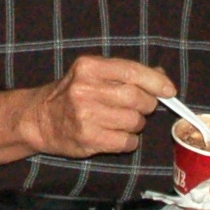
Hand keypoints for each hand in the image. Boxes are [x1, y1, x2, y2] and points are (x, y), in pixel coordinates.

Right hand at [12, 56, 166, 158]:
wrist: (39, 120)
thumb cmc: (72, 94)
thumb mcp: (92, 74)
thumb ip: (125, 73)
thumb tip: (161, 76)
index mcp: (88, 67)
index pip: (132, 71)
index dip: (156, 81)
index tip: (170, 91)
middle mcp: (85, 89)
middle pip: (138, 99)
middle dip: (146, 105)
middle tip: (138, 107)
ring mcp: (85, 115)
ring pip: (135, 122)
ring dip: (135, 124)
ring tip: (119, 121)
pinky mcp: (88, 139)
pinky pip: (127, 142)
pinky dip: (127, 141)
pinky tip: (114, 135)